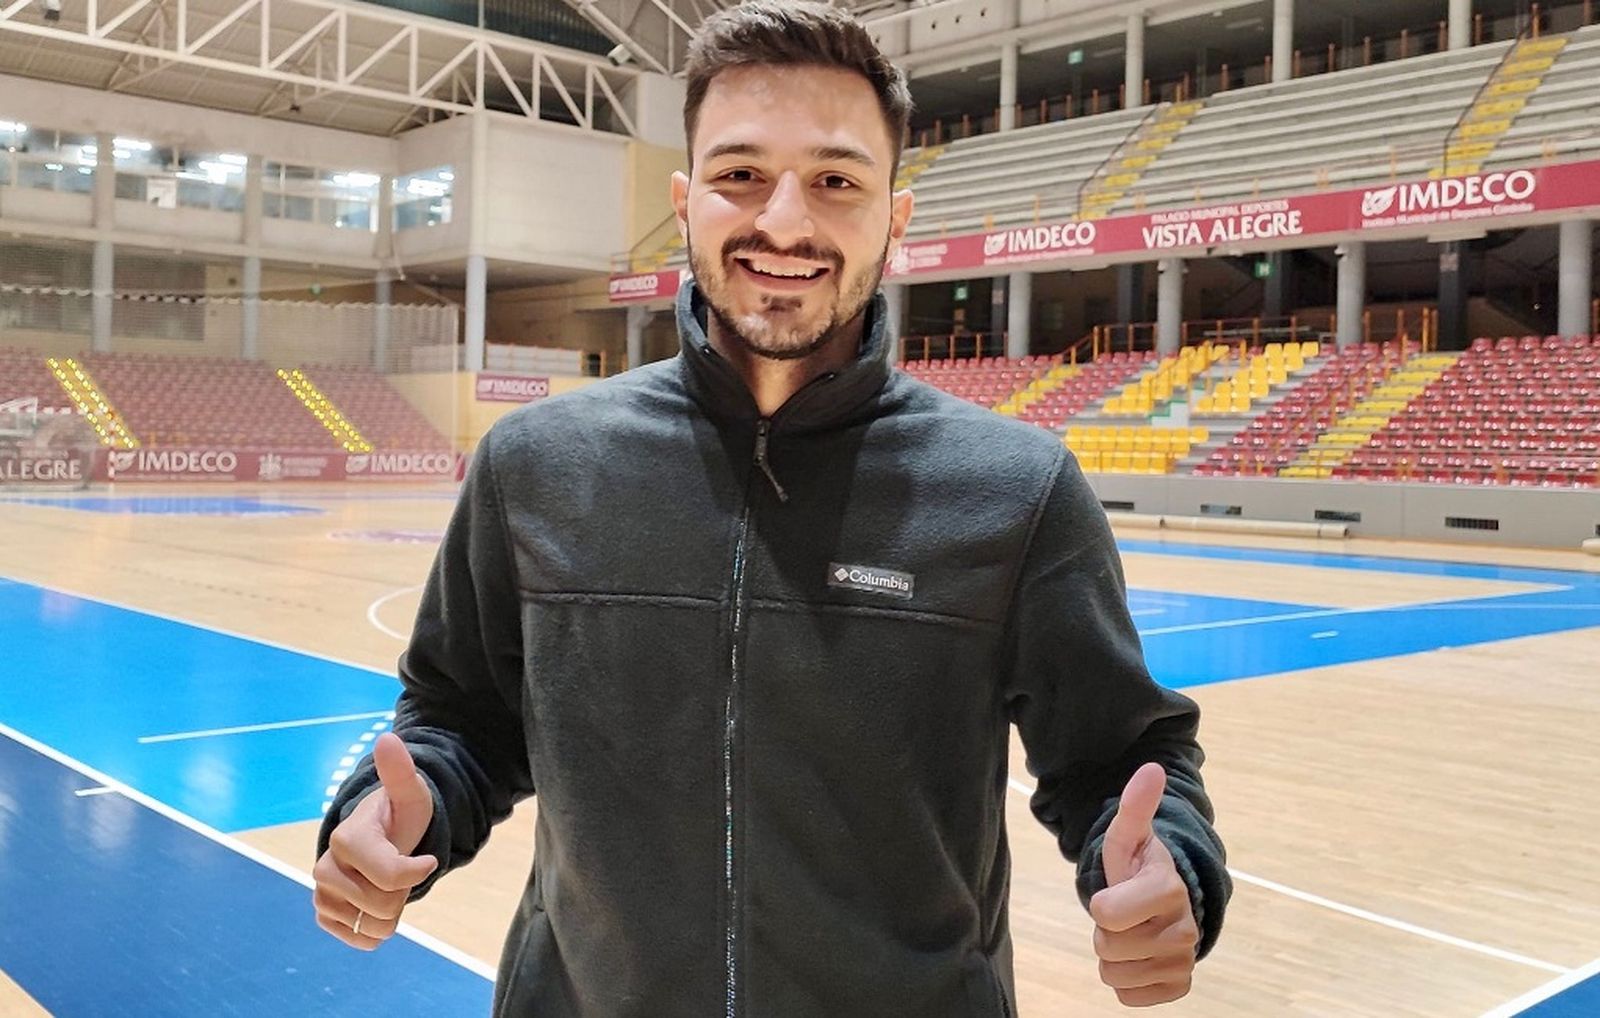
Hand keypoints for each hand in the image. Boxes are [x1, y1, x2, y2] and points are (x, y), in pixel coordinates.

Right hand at [312, 732, 437, 949]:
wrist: (378, 839)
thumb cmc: (398, 817)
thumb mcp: (409, 794)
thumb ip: (400, 771)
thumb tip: (387, 738)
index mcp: (347, 838)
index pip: (391, 877)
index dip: (417, 872)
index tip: (427, 860)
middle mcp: (326, 868)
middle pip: (385, 905)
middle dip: (404, 893)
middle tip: (400, 869)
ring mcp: (322, 894)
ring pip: (374, 927)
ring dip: (393, 913)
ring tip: (388, 885)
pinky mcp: (324, 915)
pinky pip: (361, 940)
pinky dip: (377, 930)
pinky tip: (376, 904)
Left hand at [1089, 763, 1199, 1006]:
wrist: (1166, 905)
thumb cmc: (1138, 869)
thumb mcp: (1128, 838)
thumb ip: (1135, 807)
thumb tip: (1151, 768)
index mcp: (1168, 890)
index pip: (1105, 914)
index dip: (1101, 904)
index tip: (1118, 890)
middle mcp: (1183, 931)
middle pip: (1107, 948)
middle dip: (1106, 931)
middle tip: (1124, 914)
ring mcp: (1184, 963)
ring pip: (1113, 976)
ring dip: (1114, 957)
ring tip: (1131, 932)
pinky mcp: (1178, 987)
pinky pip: (1128, 997)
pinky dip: (1126, 981)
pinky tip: (1139, 958)